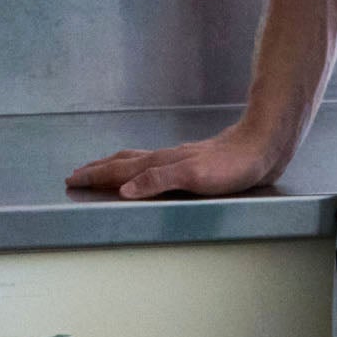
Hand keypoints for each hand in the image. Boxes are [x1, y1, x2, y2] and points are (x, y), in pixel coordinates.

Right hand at [66, 126, 291, 200]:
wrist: (263, 146)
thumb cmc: (233, 164)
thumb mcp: (194, 177)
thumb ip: (158, 181)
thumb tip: (123, 191)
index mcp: (161, 164)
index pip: (119, 171)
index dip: (96, 176)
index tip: (73, 179)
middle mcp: (166, 159)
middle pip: (123, 163)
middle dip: (97, 170)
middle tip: (76, 175)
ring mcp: (178, 159)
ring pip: (137, 162)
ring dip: (115, 167)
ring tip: (101, 169)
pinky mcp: (193, 163)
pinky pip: (155, 165)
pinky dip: (140, 169)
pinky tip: (148, 171)